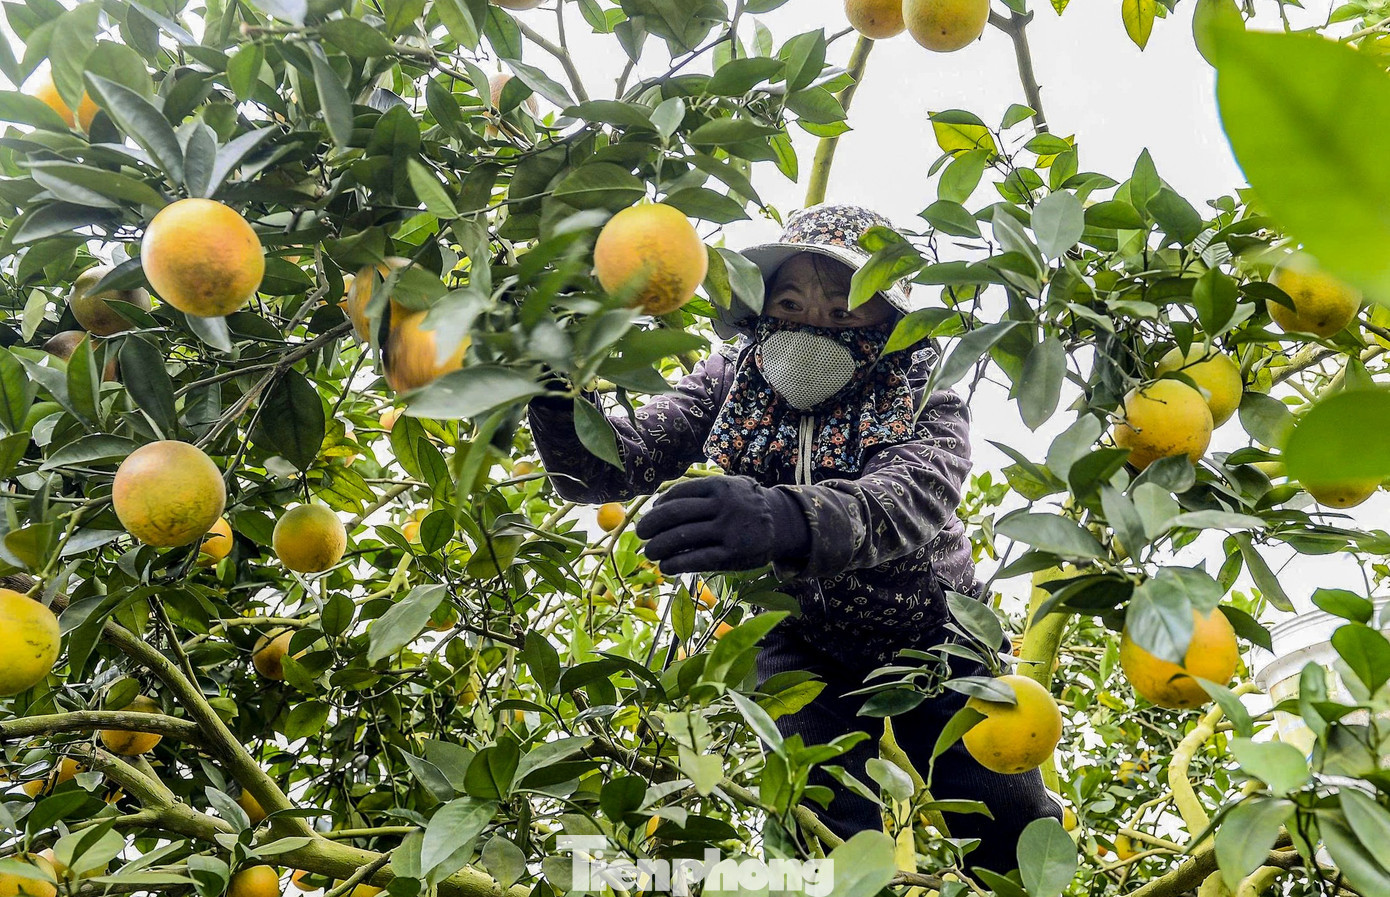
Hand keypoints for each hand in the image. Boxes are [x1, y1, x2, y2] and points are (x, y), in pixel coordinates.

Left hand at [635, 475, 809, 574]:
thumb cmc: (743, 504)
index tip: (649, 515)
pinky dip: (676, 563)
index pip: (678, 494)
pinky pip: (697, 559)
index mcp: (718, 485)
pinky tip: (666, 566)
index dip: (658, 506)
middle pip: (674, 514)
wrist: (780, 522)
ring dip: (658, 546)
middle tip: (640, 533)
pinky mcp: (732, 554)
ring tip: (650, 552)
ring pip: (682, 537)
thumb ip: (698, 492)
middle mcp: (723, 505)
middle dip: (651, 525)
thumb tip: (657, 504)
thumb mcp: (727, 487)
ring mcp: (728, 530)